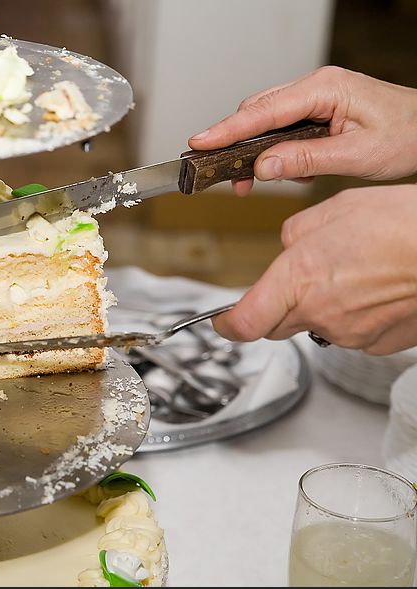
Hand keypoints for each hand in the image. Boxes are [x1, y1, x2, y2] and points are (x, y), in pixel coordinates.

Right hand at [188, 67, 416, 195]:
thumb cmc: (407, 136)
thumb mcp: (357, 155)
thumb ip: (306, 159)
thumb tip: (264, 166)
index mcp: (325, 89)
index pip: (264, 111)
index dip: (227, 129)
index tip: (199, 142)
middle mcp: (317, 87)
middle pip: (257, 112)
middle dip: (234, 144)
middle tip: (222, 176)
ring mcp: (316, 97)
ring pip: (266, 120)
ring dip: (255, 151)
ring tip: (251, 182)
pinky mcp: (317, 110)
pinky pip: (282, 127)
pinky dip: (275, 150)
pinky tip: (285, 169)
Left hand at [212, 184, 416, 354]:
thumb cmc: (404, 225)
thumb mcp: (334, 211)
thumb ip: (297, 234)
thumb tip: (289, 247)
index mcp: (298, 280)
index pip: (244, 323)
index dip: (226, 325)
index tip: (222, 321)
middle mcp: (320, 313)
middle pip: (276, 325)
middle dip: (277, 307)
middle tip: (299, 281)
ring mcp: (351, 333)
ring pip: (318, 326)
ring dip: (323, 306)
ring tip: (354, 273)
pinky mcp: (378, 344)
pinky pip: (352, 333)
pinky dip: (355, 315)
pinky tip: (374, 289)